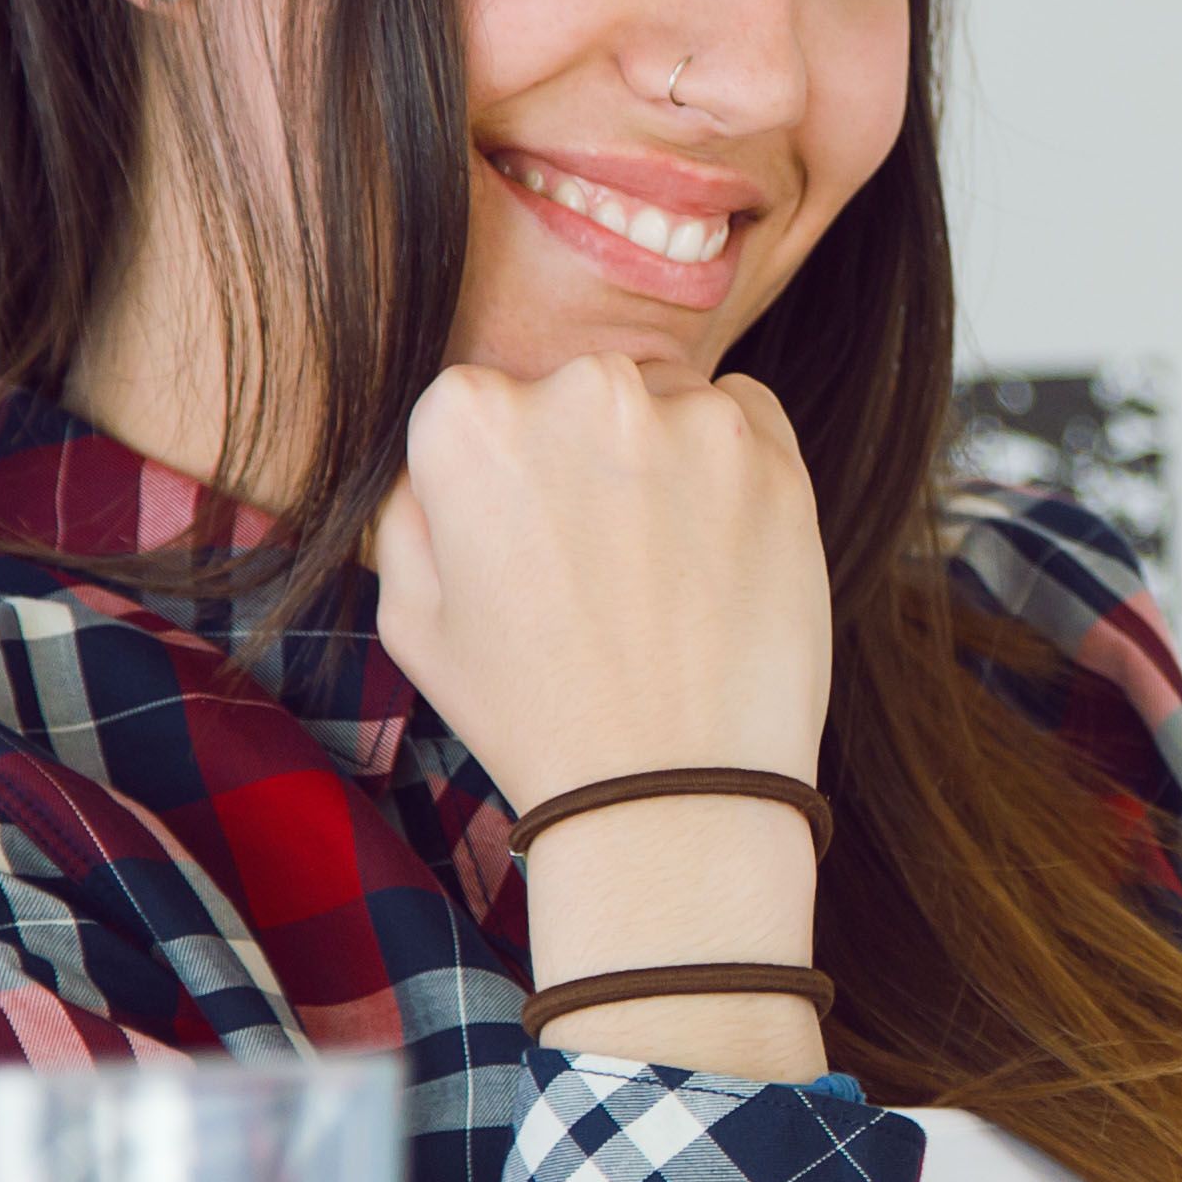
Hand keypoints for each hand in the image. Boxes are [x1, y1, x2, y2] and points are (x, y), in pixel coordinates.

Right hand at [370, 355, 834, 815]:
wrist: (675, 791)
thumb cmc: (534, 716)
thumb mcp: (413, 620)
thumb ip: (406, 510)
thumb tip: (435, 461)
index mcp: (473, 422)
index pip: (478, 403)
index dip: (499, 478)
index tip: (524, 542)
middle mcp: (583, 392)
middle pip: (578, 390)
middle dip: (583, 455)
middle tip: (597, 561)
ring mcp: (690, 419)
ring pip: (666, 398)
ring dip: (662, 454)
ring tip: (659, 570)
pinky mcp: (775, 454)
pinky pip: (746, 415)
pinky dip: (733, 463)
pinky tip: (715, 552)